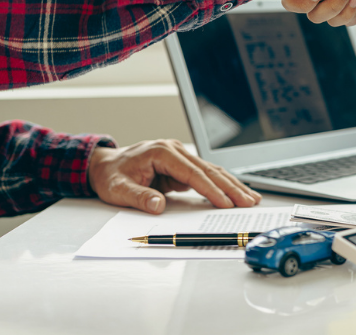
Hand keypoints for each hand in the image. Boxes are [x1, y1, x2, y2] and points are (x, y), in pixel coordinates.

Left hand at [87, 140, 261, 213]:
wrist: (105, 166)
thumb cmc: (111, 176)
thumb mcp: (118, 189)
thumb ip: (138, 197)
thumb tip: (158, 205)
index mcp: (162, 152)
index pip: (192, 172)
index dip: (210, 188)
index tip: (225, 203)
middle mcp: (174, 150)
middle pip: (209, 170)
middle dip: (230, 187)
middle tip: (249, 201)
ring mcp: (180, 157)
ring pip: (212, 171)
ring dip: (231, 186)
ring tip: (251, 198)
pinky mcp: (182, 166)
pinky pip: (206, 176)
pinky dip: (222, 185)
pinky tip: (236, 194)